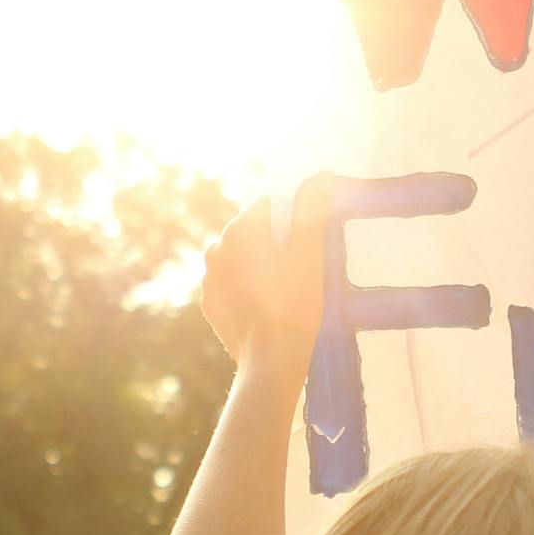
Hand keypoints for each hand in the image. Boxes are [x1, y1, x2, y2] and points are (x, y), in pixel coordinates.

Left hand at [201, 190, 321, 368]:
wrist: (271, 359)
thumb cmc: (295, 302)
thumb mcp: (310, 251)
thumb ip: (313, 208)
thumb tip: (323, 175)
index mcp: (240, 229)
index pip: (270, 204)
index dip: (295, 217)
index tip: (312, 240)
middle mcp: (217, 248)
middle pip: (254, 232)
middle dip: (276, 241)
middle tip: (303, 267)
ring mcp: (210, 279)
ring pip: (241, 259)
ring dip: (260, 264)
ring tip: (286, 288)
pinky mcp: (211, 305)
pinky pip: (231, 285)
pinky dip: (247, 288)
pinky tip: (269, 305)